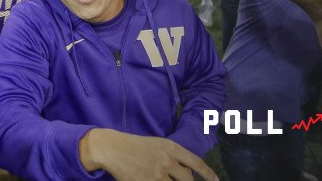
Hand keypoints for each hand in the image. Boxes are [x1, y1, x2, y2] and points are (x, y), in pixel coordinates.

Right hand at [80, 129, 217, 180]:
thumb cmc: (137, 146)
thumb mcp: (159, 145)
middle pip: (188, 180)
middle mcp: (167, 160)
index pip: (196, 163)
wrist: (113, 148)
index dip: (208, 173)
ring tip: (159, 177)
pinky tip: (153, 180)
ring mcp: (157, 174)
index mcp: (171, 148)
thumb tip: (189, 174)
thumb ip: (175, 157)